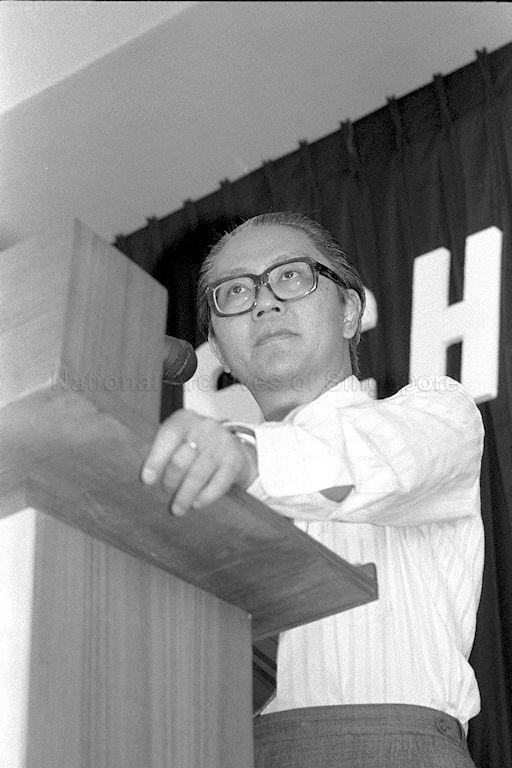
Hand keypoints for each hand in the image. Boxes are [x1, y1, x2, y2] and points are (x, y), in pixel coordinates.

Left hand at [141, 409, 257, 515]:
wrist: (235, 449)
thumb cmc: (197, 447)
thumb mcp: (179, 439)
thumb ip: (161, 450)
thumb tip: (139, 476)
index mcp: (185, 419)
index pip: (168, 436)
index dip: (155, 459)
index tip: (146, 480)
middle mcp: (205, 427)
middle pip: (181, 459)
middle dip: (170, 481)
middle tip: (165, 493)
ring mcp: (222, 443)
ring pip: (198, 474)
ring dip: (185, 495)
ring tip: (177, 509)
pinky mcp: (235, 461)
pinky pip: (218, 483)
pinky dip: (206, 496)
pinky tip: (196, 505)